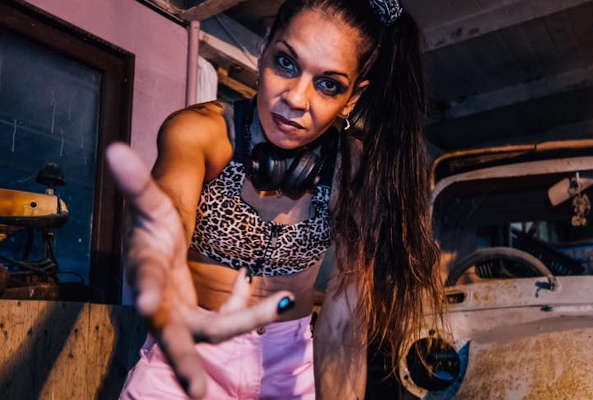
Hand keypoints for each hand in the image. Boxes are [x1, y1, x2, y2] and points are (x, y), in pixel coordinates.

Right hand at [105, 143, 294, 398]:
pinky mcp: (199, 316)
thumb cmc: (154, 224)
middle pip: (176, 336)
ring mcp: (183, 314)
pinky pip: (226, 318)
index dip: (143, 293)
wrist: (162, 241)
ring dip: (243, 323)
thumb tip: (114, 148)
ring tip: (280, 302)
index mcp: (146, 274)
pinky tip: (262, 289)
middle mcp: (162, 303)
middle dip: (183, 364)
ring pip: (212, 330)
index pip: (144, 286)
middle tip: (198, 392)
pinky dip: (245, 308)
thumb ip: (136, 181)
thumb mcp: (151, 201)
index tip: (143, 306)